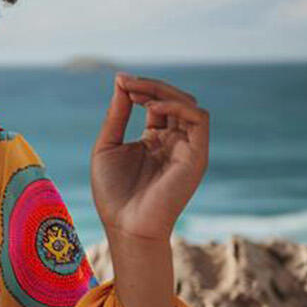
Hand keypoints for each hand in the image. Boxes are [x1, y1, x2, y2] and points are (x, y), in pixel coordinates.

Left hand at [90, 72, 210, 243]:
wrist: (125, 225)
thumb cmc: (113, 192)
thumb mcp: (107, 146)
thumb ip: (117, 115)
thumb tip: (121, 81)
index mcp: (155, 139)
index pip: (157, 103)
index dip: (141, 89)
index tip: (119, 81)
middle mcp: (174, 141)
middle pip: (174, 100)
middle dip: (150, 86)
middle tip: (126, 82)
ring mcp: (187, 148)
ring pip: (189, 105)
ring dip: (163, 92)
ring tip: (136, 93)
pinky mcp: (197, 156)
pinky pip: (199, 120)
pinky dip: (178, 107)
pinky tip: (152, 109)